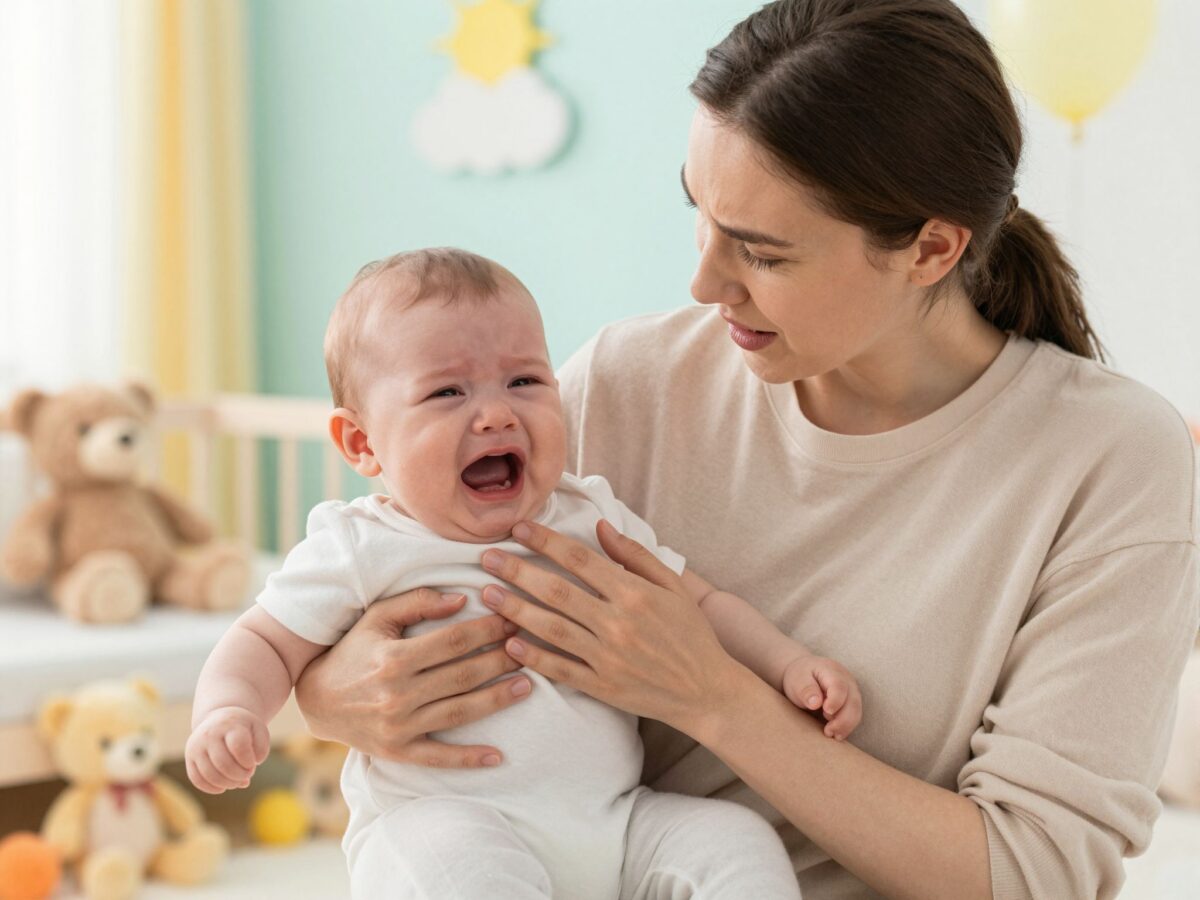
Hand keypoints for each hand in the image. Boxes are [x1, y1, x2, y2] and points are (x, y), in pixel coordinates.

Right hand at [185, 706, 269, 793]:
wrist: (219, 720)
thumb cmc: (243, 729)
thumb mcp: (258, 731)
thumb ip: (261, 749)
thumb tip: (250, 770)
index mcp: (229, 725)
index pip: (239, 747)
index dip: (248, 761)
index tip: (253, 763)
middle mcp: (209, 734)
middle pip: (224, 764)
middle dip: (240, 775)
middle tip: (247, 774)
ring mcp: (196, 746)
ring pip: (210, 774)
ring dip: (227, 784)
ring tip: (237, 781)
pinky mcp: (189, 758)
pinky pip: (197, 779)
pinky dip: (211, 788)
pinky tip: (223, 787)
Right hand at [293, 588, 531, 767]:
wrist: (316, 700)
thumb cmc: (353, 650)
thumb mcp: (378, 617)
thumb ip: (418, 601)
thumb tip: (461, 600)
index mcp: (394, 657)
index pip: (453, 641)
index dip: (488, 629)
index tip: (512, 619)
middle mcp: (397, 693)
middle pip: (463, 675)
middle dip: (501, 659)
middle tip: (529, 648)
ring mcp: (399, 726)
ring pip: (459, 711)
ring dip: (497, 699)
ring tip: (527, 686)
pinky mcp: (399, 751)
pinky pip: (439, 757)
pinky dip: (468, 758)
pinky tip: (497, 756)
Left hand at [478, 519, 745, 736]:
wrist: (707, 691)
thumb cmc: (691, 634)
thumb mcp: (672, 586)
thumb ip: (635, 555)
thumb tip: (601, 527)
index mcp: (634, 593)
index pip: (580, 559)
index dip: (546, 541)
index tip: (518, 528)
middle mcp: (618, 623)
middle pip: (556, 591)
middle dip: (518, 571)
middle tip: (486, 558)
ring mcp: (608, 656)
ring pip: (551, 629)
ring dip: (516, 610)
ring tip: (488, 594)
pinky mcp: (602, 686)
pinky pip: (560, 668)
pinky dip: (534, 656)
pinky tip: (509, 643)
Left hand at [781, 655, 861, 740]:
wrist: (805, 675)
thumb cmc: (800, 677)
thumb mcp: (797, 679)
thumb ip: (806, 689)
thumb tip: (816, 703)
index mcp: (831, 670)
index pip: (839, 686)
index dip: (835, 700)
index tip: (826, 711)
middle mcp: (847, 680)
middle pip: (852, 701)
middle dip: (843, 720)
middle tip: (828, 731)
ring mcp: (852, 691)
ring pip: (856, 711)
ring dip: (845, 726)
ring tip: (830, 734)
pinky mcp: (852, 703)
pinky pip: (854, 717)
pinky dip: (846, 727)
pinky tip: (835, 734)